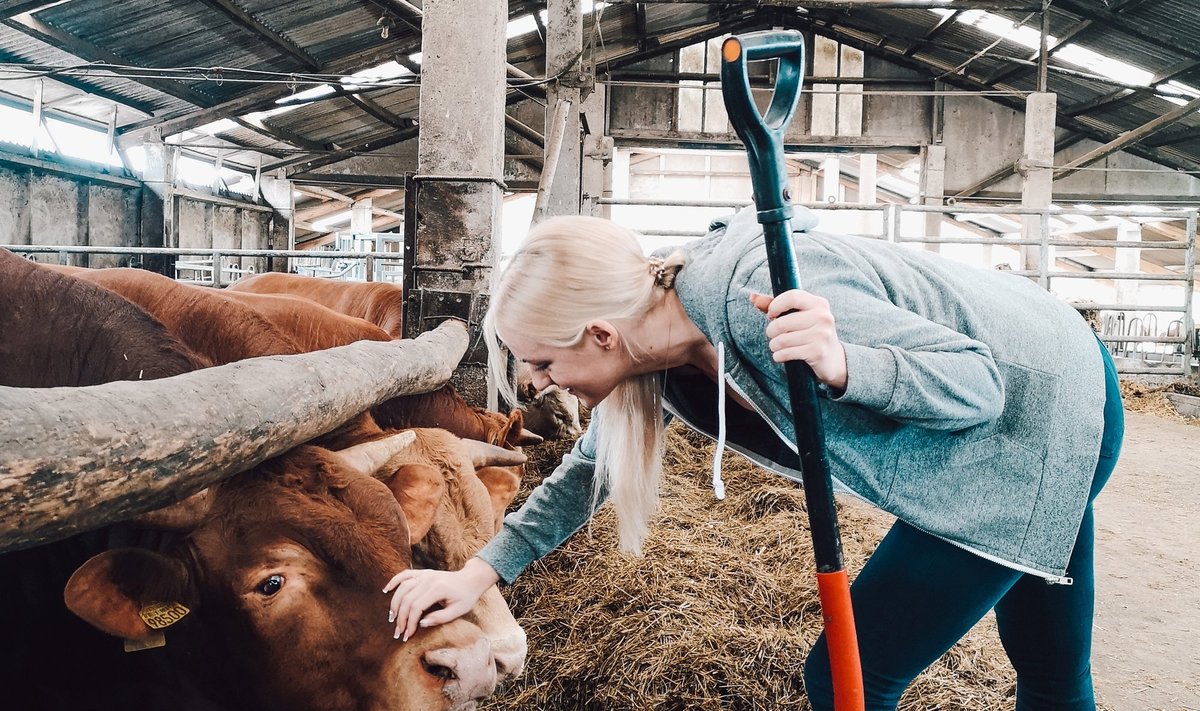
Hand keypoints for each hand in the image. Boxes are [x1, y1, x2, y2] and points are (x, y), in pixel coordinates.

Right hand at [383, 557, 499, 641]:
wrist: (471, 579)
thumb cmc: (466, 597)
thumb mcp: (458, 611)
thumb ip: (440, 618)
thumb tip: (421, 624)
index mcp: (438, 589)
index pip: (417, 607)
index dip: (410, 622)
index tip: (408, 635)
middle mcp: (429, 579)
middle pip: (407, 599)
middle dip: (401, 618)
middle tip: (398, 633)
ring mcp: (425, 574)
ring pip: (403, 588)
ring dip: (394, 604)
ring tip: (392, 619)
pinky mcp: (423, 573)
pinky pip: (405, 574)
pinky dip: (394, 581)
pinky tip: (386, 590)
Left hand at [749, 289, 847, 391]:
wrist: (834, 359)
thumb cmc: (810, 333)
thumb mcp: (798, 316)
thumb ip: (776, 306)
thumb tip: (753, 297)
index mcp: (819, 303)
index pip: (792, 297)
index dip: (776, 305)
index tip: (771, 314)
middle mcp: (823, 317)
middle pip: (782, 322)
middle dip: (771, 331)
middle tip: (773, 335)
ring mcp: (822, 334)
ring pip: (782, 340)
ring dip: (774, 345)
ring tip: (776, 346)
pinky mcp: (818, 351)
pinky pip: (787, 353)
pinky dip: (779, 356)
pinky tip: (781, 355)